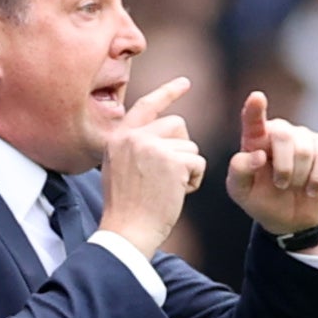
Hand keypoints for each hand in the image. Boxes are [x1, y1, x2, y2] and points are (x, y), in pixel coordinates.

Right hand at [98, 76, 206, 259]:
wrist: (126, 234)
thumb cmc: (126, 211)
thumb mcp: (119, 170)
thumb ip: (135, 147)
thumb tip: (164, 129)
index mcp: (119, 138)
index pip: (147, 106)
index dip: (168, 93)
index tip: (185, 83)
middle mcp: (134, 136)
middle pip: (177, 125)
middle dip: (182, 149)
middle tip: (170, 177)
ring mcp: (153, 147)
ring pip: (190, 146)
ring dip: (187, 169)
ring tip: (168, 190)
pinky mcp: (172, 161)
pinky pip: (198, 163)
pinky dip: (194, 181)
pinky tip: (177, 195)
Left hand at [226, 92, 317, 237]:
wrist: (290, 218)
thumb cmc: (261, 199)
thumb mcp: (241, 191)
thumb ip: (239, 171)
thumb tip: (258, 155)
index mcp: (255, 138)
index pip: (253, 119)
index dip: (255, 109)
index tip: (257, 98)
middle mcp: (279, 132)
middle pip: (284, 135)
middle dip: (283, 166)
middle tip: (280, 184)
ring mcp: (303, 138)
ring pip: (304, 150)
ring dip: (298, 177)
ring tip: (293, 187)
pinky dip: (316, 180)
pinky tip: (310, 189)